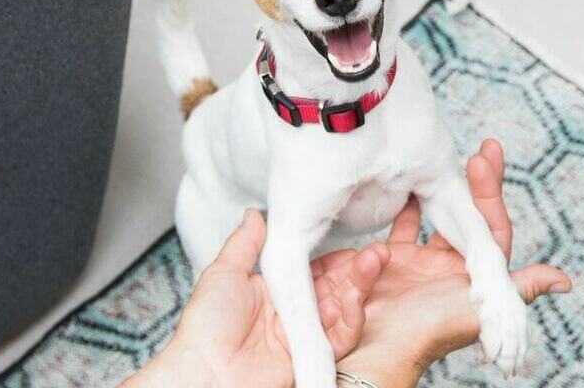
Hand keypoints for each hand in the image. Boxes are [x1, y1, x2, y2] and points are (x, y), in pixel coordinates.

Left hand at [121, 209, 389, 387]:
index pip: (314, 271)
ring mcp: (304, 334)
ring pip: (344, 307)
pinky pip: (342, 335)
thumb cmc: (207, 327)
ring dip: (361, 284)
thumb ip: (244, 244)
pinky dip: (353, 315)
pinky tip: (358, 295)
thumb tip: (255, 214)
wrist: (206, 370)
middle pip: (335, 287)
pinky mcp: (312, 355)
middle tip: (376, 250)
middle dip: (358, 269)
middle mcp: (293, 314)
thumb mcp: (223, 273)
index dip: (335, 258)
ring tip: (374, 261)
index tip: (354, 244)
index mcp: (274, 293)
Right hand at [335, 139, 572, 387]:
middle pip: (470, 214)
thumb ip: (519, 290)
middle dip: (474, 180)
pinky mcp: (392, 260)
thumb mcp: (480, 309)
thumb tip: (565, 281)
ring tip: (445, 156)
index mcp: (477, 276)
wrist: (379, 346)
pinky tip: (409, 179)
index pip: (491, 224)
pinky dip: (405, 201)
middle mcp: (453, 266)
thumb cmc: (430, 329)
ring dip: (444, 186)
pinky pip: (403, 224)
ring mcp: (423, 261)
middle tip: (484, 147)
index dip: (492, 191)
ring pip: (438, 214)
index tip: (485, 157)